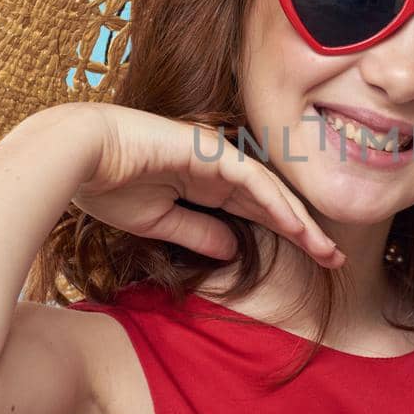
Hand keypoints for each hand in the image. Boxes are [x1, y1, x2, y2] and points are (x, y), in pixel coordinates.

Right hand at [61, 104, 342, 267]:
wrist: (78, 156)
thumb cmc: (107, 186)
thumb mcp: (158, 223)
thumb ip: (198, 233)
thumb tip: (231, 251)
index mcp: (204, 184)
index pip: (255, 212)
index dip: (285, 235)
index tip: (313, 262)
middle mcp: (218, 169)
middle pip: (273, 203)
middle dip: (306, 231)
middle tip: (336, 259)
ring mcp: (217, 157)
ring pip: (272, 192)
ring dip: (301, 221)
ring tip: (328, 251)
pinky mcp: (212, 151)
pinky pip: (254, 182)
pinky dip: (278, 204)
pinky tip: (299, 228)